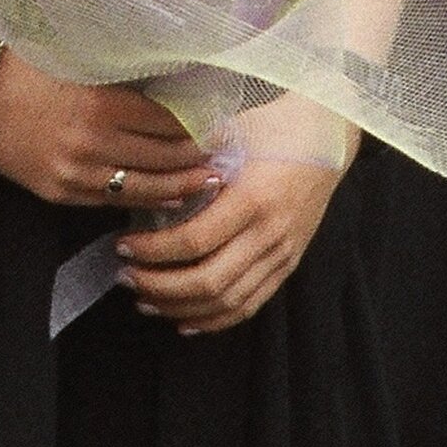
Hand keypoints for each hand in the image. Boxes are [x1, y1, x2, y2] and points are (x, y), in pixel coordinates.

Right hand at [0, 52, 215, 211]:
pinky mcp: (60, 192)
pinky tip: (167, 195)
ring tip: (207, 180)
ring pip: (147, 189)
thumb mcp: (81, 64)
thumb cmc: (29, 65)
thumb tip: (179, 91)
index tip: (222, 124)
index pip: (171, 124)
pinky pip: (114, 202)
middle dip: (200, 158)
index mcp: (101, 103)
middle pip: (167, 159)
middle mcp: (91, 142)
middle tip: (225, 154)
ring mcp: (75, 173)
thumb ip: (125, 81)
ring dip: (183, 186)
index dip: (202, 126)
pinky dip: (146, 199)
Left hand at [120, 154, 343, 334]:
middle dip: (160, 286)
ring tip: (144, 299)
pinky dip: (215, 320)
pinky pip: (251, 304)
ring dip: (181, 306)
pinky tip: (184, 319)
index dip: (154, 251)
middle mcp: (269, 234)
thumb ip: (188, 160)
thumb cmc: (267, 127)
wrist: (324, 135)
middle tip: (125, 277)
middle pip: (209, 281)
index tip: (122, 245)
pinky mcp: (288, 265)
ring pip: (228, 301)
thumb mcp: (226, 135)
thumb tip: (140, 179)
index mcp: (251, 199)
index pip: (194, 241)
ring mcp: (282, 254)